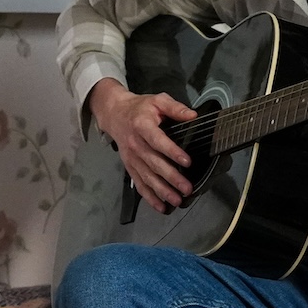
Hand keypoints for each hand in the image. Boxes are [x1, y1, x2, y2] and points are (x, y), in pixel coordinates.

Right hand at [86, 77, 197, 213]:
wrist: (114, 114)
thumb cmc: (139, 108)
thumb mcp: (157, 100)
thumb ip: (175, 108)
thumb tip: (193, 116)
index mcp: (142, 125)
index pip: (158, 141)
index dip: (172, 152)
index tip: (187, 162)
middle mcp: (135, 144)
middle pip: (153, 163)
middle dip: (171, 178)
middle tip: (187, 188)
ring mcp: (131, 158)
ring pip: (147, 177)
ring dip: (162, 191)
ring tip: (177, 200)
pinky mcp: (129, 166)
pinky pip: (139, 183)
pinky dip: (149, 197)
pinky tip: (161, 207)